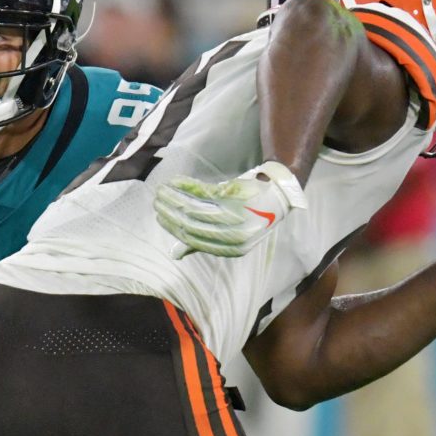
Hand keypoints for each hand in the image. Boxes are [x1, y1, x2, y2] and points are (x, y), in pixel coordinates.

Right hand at [153, 160, 306, 257]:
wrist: (279, 192)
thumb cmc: (252, 214)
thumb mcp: (231, 233)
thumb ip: (204, 242)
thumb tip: (176, 255)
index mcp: (234, 249)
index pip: (194, 240)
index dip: (173, 229)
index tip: (159, 217)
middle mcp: (236, 235)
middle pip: (191, 224)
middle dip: (169, 211)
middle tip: (156, 201)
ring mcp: (237, 216)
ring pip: (194, 208)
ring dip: (174, 198)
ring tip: (161, 190)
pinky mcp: (236, 196)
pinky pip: (203, 192)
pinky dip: (186, 186)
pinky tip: (176, 181)